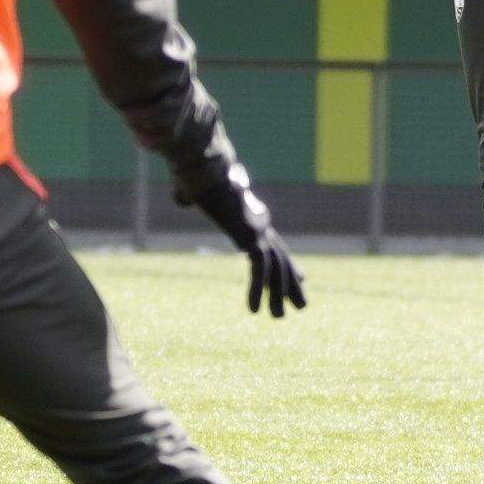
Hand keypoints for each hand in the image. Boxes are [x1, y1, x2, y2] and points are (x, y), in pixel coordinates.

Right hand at [197, 177, 305, 317]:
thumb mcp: (192, 189)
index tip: (302, 278)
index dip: (288, 263)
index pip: (275, 244)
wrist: (201, 164)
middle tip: (301, 305)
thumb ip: (190, 197)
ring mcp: (259, 230)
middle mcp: (261, 223)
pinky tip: (253, 310)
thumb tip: (182, 198)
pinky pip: (259, 271)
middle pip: (282, 259)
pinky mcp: (251, 237)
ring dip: (277, 296)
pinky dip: (256, 291)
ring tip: (278, 318)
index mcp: (251, 214)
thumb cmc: (193, 173)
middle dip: (292, 284)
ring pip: (275, 270)